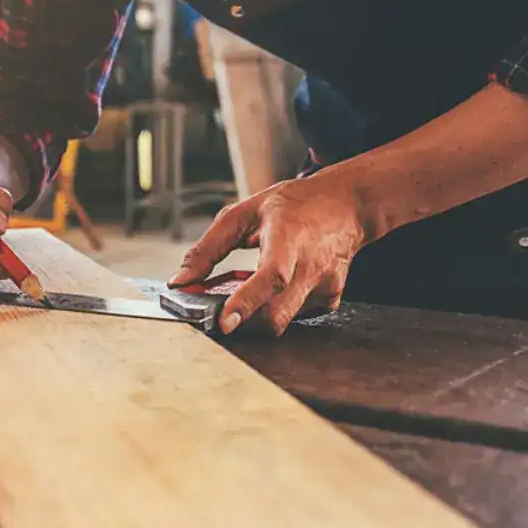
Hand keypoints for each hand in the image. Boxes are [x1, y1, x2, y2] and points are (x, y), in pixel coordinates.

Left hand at [167, 175, 370, 335]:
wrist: (347, 204)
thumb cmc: (295, 205)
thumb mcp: (244, 213)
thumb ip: (208, 248)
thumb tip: (181, 280)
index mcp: (289, 237)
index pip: (271, 277)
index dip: (246, 302)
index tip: (225, 322)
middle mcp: (312, 266)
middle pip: (276, 314)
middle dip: (242, 323)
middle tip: (218, 315)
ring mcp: (325, 286)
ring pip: (282, 320)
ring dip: (255, 315)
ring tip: (246, 292)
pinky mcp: (330, 299)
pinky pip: (293, 316)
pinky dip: (274, 309)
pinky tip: (273, 289)